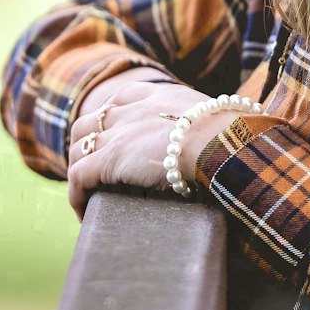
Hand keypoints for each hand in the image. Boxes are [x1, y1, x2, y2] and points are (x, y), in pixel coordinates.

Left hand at [64, 75, 253, 219]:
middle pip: (89, 122)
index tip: (110, 138)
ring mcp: (116, 134)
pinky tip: (83, 212)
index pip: (119, 100)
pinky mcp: (107, 159)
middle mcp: (130, 110)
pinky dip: (76, 196)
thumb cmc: (230, 136)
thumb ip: (208, 125)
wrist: (220, 141)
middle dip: (84, 144)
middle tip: (90, 170)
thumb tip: (233, 137)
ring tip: (85, 195)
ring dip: (78, 171)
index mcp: (155, 97)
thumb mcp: (215, 119)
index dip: (109, 120)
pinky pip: (77, 177)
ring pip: (77, 149)